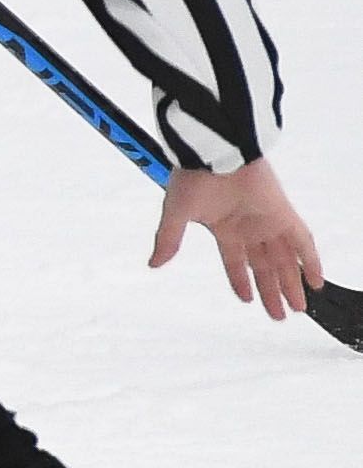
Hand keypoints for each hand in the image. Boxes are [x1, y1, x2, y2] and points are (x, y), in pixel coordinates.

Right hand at [152, 156, 327, 321]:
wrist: (215, 152)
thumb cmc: (193, 176)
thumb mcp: (176, 213)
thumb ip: (168, 239)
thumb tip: (152, 264)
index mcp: (224, 229)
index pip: (236, 262)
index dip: (242, 282)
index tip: (248, 301)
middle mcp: (248, 228)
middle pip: (264, 267)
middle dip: (272, 292)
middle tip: (279, 315)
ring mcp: (268, 222)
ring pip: (284, 260)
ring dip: (291, 284)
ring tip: (297, 308)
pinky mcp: (284, 214)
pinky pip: (303, 242)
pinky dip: (311, 262)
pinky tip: (315, 282)